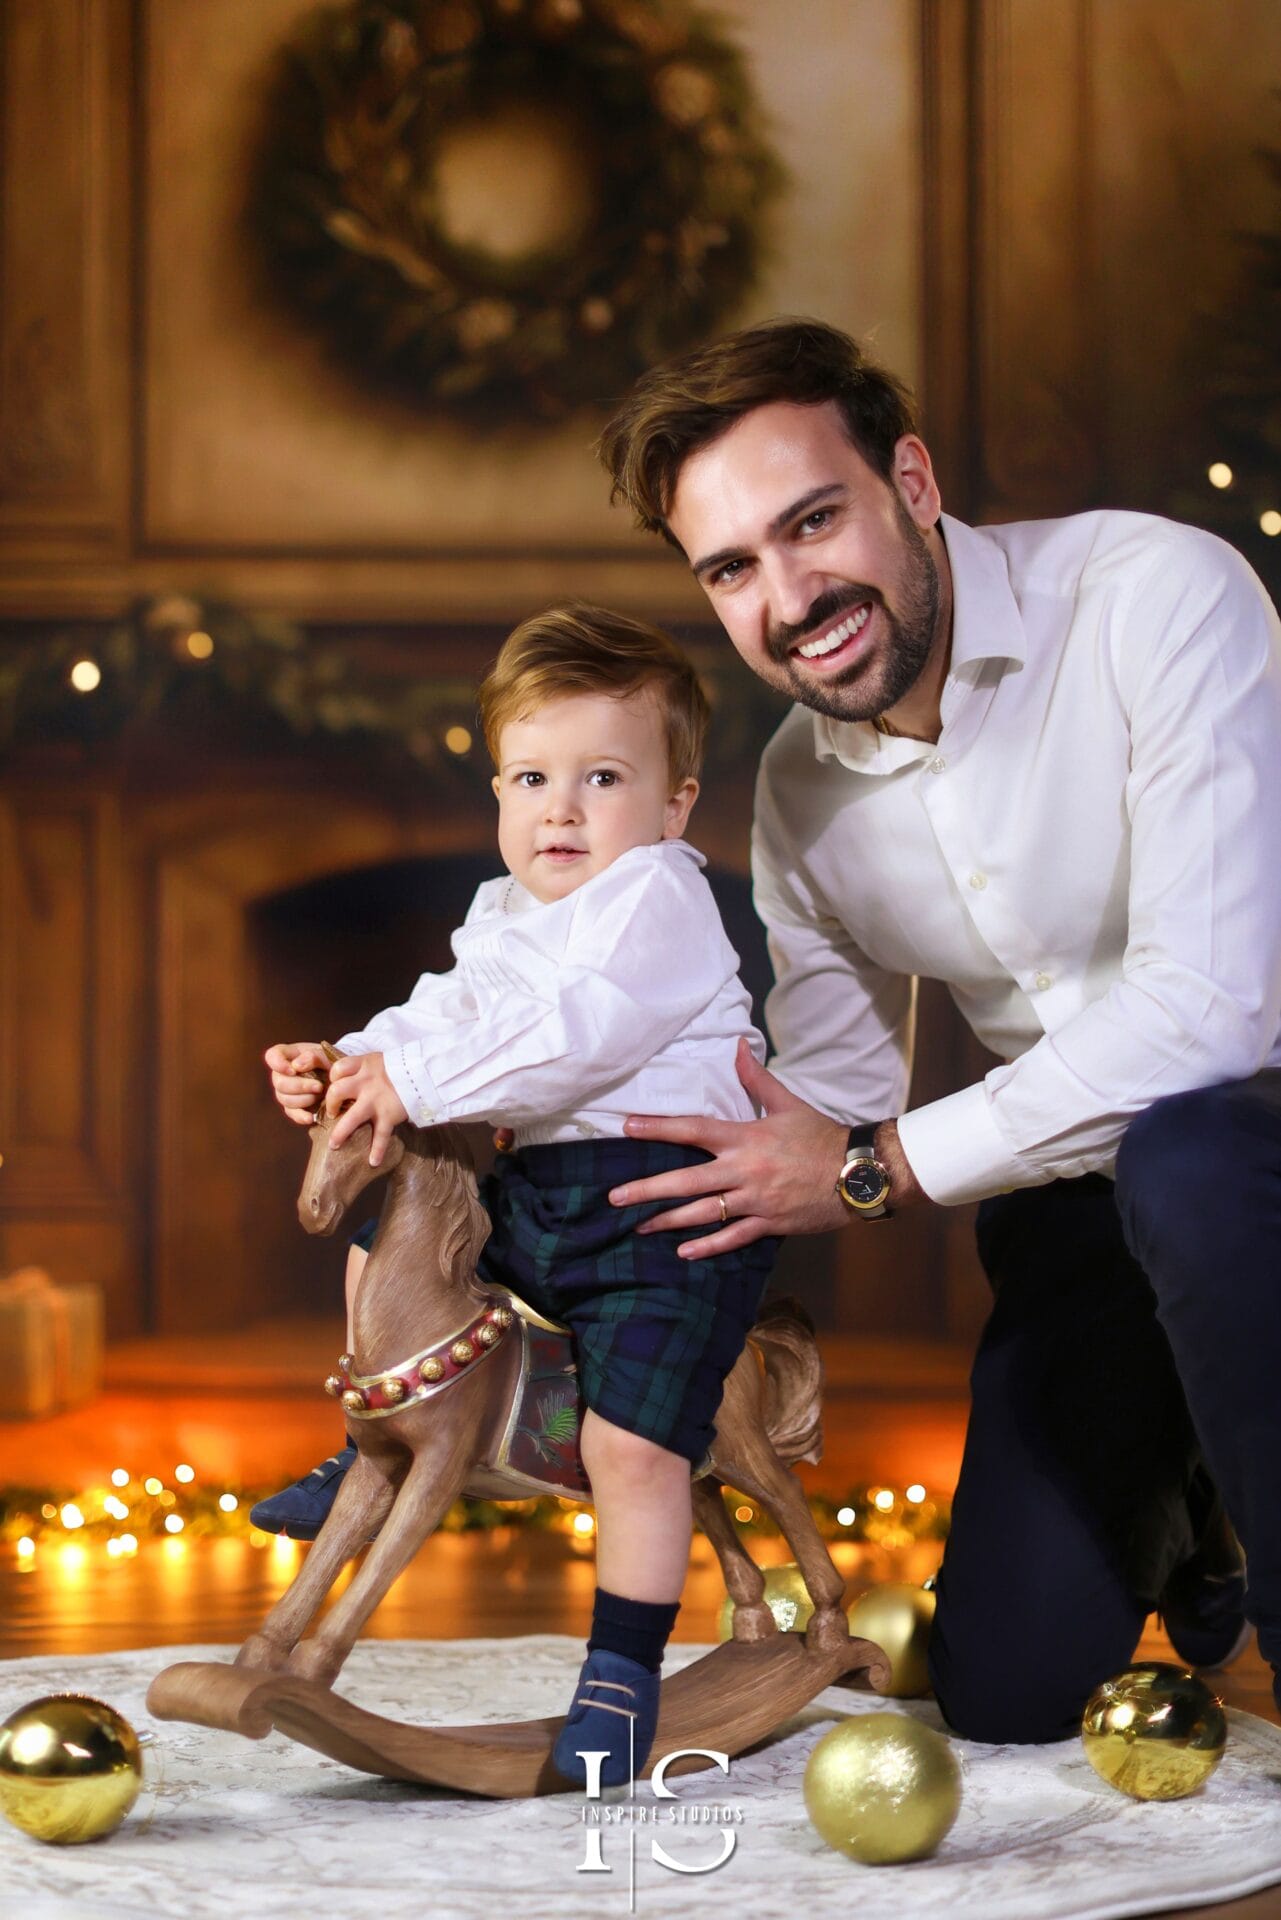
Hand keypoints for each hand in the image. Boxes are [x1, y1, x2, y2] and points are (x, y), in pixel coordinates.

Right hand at [265, 1041, 329, 1126]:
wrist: (342, 1080)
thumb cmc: (332, 1062)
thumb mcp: (327, 1055)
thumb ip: (314, 1056)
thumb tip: (296, 1066)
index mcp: (288, 1056)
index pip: (272, 1056)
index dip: (278, 1064)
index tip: (293, 1070)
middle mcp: (282, 1074)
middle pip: (280, 1083)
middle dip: (300, 1086)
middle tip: (319, 1087)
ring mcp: (286, 1092)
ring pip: (285, 1099)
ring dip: (305, 1099)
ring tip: (321, 1095)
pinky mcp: (293, 1107)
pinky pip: (291, 1113)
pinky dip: (301, 1116)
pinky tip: (310, 1118)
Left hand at [325, 1052, 408, 1165]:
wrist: (426, 1073)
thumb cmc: (401, 1067)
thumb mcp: (379, 1060)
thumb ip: (363, 1069)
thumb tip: (347, 1079)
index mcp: (364, 1065)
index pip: (338, 1069)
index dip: (333, 1078)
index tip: (335, 1085)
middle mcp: (366, 1082)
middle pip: (336, 1092)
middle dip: (330, 1104)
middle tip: (332, 1113)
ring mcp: (376, 1100)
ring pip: (351, 1118)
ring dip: (340, 1133)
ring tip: (334, 1145)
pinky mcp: (389, 1115)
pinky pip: (381, 1135)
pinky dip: (378, 1150)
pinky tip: (373, 1161)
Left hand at [609, 1038, 853, 1256]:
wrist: (859, 1172)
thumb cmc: (822, 1136)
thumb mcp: (788, 1103)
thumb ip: (757, 1078)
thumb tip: (738, 1046)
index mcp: (746, 1137)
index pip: (693, 1129)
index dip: (658, 1127)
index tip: (627, 1127)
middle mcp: (745, 1169)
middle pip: (687, 1180)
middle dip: (648, 1189)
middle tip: (614, 1197)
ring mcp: (756, 1199)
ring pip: (704, 1212)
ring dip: (668, 1221)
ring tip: (639, 1227)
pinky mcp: (770, 1223)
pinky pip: (734, 1237)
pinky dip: (709, 1246)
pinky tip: (684, 1252)